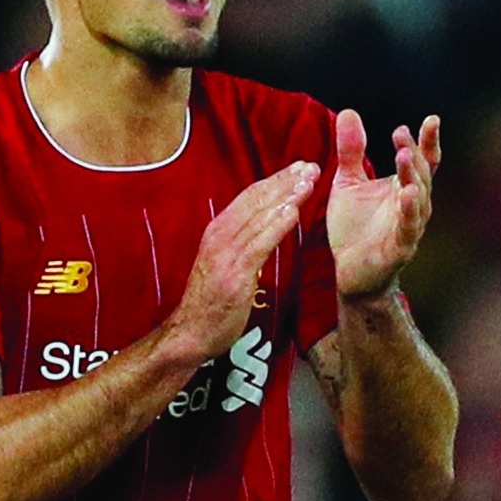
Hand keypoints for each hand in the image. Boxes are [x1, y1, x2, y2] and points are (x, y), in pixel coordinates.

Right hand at [167, 160, 319, 361]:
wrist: (189, 333)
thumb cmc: (210, 301)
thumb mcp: (223, 262)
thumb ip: (241, 242)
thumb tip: (265, 226)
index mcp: (218, 231)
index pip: (250, 197)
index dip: (276, 180)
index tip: (298, 168)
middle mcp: (220, 236)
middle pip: (257, 200)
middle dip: (286, 181)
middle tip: (311, 166)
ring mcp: (227, 254)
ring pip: (260, 217)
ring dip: (287, 196)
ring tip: (309, 181)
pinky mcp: (235, 274)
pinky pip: (259, 244)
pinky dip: (277, 225)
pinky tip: (294, 212)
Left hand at [328, 109, 440, 297]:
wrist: (349, 272)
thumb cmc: (354, 228)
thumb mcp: (348, 183)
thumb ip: (351, 150)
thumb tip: (349, 112)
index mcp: (403, 187)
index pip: (423, 160)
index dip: (428, 140)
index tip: (431, 119)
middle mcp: (413, 205)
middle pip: (420, 174)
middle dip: (413, 153)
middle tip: (401, 133)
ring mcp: (409, 227)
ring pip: (417, 198)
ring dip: (412, 176)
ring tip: (405, 156)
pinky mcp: (399, 248)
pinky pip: (408, 228)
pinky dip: (409, 211)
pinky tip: (407, 194)